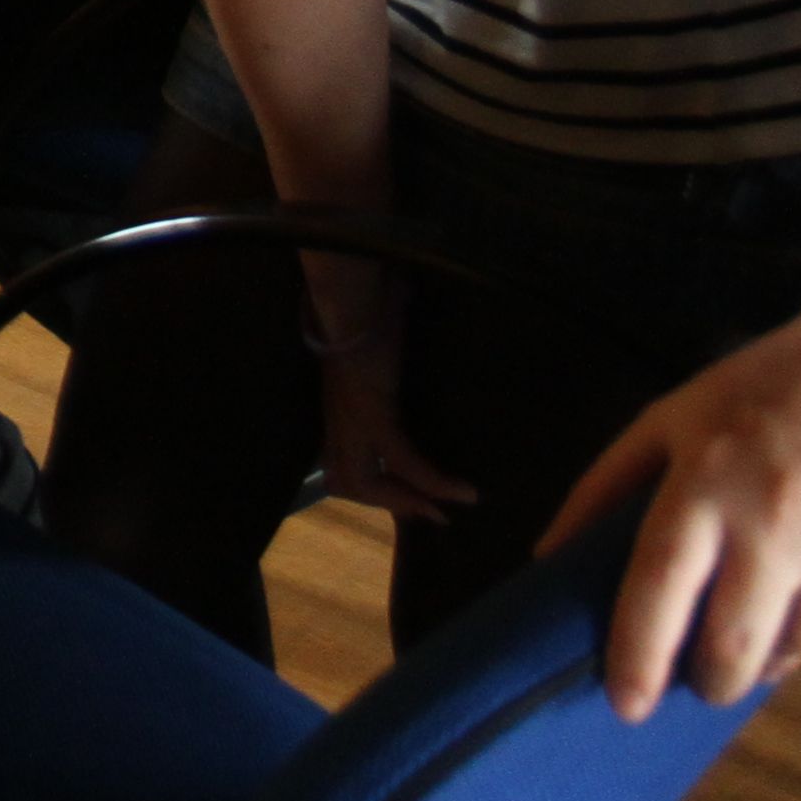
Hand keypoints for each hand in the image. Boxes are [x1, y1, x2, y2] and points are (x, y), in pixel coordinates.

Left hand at [315, 308, 479, 528]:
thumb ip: (392, 352)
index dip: (374, 488)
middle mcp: (338, 416)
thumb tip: (419, 329)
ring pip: (362, 482)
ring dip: (406, 500)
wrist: (354, 287)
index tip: (416, 500)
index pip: (341, 462)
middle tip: (434, 513)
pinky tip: (463, 491)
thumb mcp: (382, 342)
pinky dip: (433, 481)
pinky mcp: (370, 410)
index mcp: (338, 403)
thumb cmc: (368, 302)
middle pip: (345, 481)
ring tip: (447, 508)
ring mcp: (349, 416)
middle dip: (389, 502)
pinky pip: (401, 460)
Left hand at [548, 303, 800, 718]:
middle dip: (709, 680)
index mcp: (708, 478)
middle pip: (732, 646)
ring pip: (798, 646)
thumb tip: (550, 557)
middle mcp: (777, 520)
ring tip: (762, 627)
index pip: (658, 586)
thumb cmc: (779, 380)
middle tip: (701, 680)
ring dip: (773, 652)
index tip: (624, 703)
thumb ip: (609, 484)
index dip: (636, 654)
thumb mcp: (678, 413)